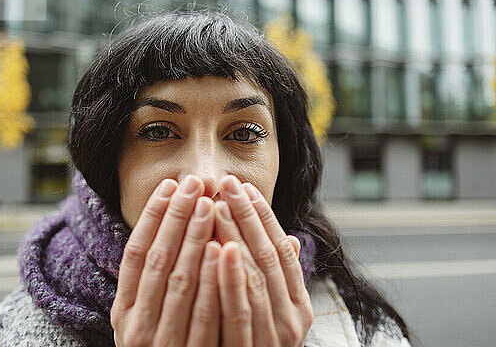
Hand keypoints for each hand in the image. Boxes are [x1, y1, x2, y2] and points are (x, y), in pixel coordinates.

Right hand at [110, 175, 221, 346]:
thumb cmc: (169, 345)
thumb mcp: (151, 316)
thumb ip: (159, 280)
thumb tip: (180, 227)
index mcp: (123, 311)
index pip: (135, 254)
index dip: (152, 217)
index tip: (170, 185)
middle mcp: (134, 326)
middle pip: (157, 261)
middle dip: (176, 218)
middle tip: (194, 183)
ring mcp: (159, 344)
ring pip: (178, 281)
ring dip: (194, 239)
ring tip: (208, 204)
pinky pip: (203, 313)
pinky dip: (212, 279)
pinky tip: (221, 249)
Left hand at [212, 175, 313, 346]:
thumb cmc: (254, 342)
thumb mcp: (274, 311)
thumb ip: (279, 278)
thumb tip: (292, 238)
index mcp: (299, 306)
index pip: (282, 251)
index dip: (263, 217)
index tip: (243, 186)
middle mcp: (292, 322)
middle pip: (268, 258)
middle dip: (246, 218)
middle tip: (226, 183)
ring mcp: (273, 338)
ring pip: (255, 279)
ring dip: (235, 240)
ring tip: (217, 207)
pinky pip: (239, 311)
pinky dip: (229, 279)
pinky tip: (215, 249)